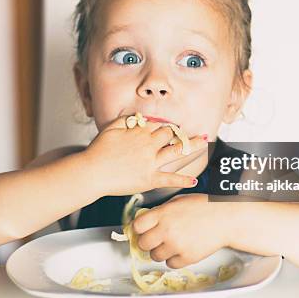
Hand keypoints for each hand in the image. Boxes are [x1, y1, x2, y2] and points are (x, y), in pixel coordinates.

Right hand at [84, 115, 206, 195]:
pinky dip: (183, 181)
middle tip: (195, 133)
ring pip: (177, 151)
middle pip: (172, 135)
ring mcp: (151, 163)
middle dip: (183, 133)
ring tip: (206, 142)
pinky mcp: (149, 179)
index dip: (167, 126)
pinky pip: (169, 179)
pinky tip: (194, 181)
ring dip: (194, 146)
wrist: (92, 172)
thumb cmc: (99, 150)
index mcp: (140, 132)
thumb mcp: (110, 128)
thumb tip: (138, 117)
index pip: (159, 125)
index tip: (172, 128)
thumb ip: (126, 120)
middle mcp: (149, 145)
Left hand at [132, 193, 230, 268]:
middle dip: (148, 241)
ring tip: (171, 243)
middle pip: (143, 243)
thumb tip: (146, 221)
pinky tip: (181, 249)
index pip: (137, 226)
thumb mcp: (178, 201)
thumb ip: (161, 211)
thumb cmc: (204, 206)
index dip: (139, 228)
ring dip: (160, 251)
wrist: (226, 218)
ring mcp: (176, 245)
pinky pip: (170, 264)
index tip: (143, 229)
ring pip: (155, 256)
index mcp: (163, 214)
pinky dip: (174, 259)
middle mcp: (167, 230)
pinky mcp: (186, 257)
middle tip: (156, 238)